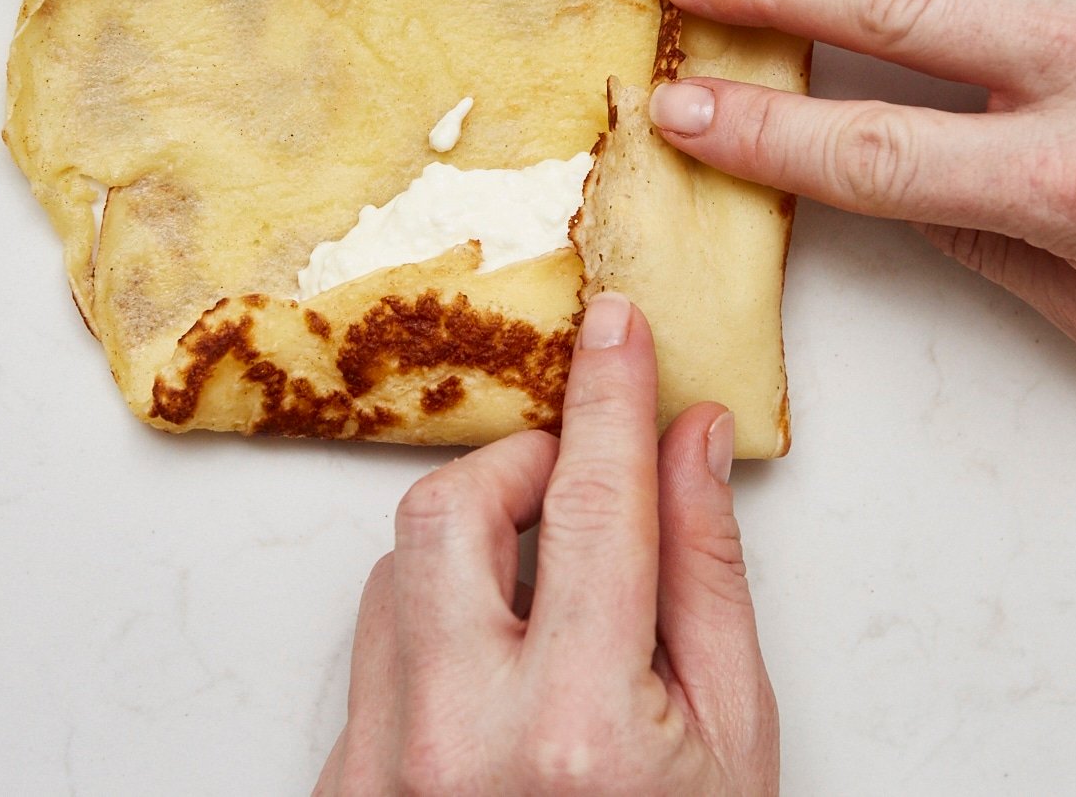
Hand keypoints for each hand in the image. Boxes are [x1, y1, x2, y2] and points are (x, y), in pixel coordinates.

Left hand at [314, 294, 777, 794]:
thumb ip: (704, 579)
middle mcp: (455, 745)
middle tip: (579, 484)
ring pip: (396, 573)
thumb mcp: (733, 741)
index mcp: (577, 733)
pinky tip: (504, 676)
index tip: (615, 326)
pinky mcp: (342, 791)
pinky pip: (374, 655)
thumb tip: (688, 443)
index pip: (590, 506)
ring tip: (551, 603)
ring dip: (475, 550)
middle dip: (518, 466)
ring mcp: (381, 774)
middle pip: (449, 513)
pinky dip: (439, 629)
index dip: (608, 398)